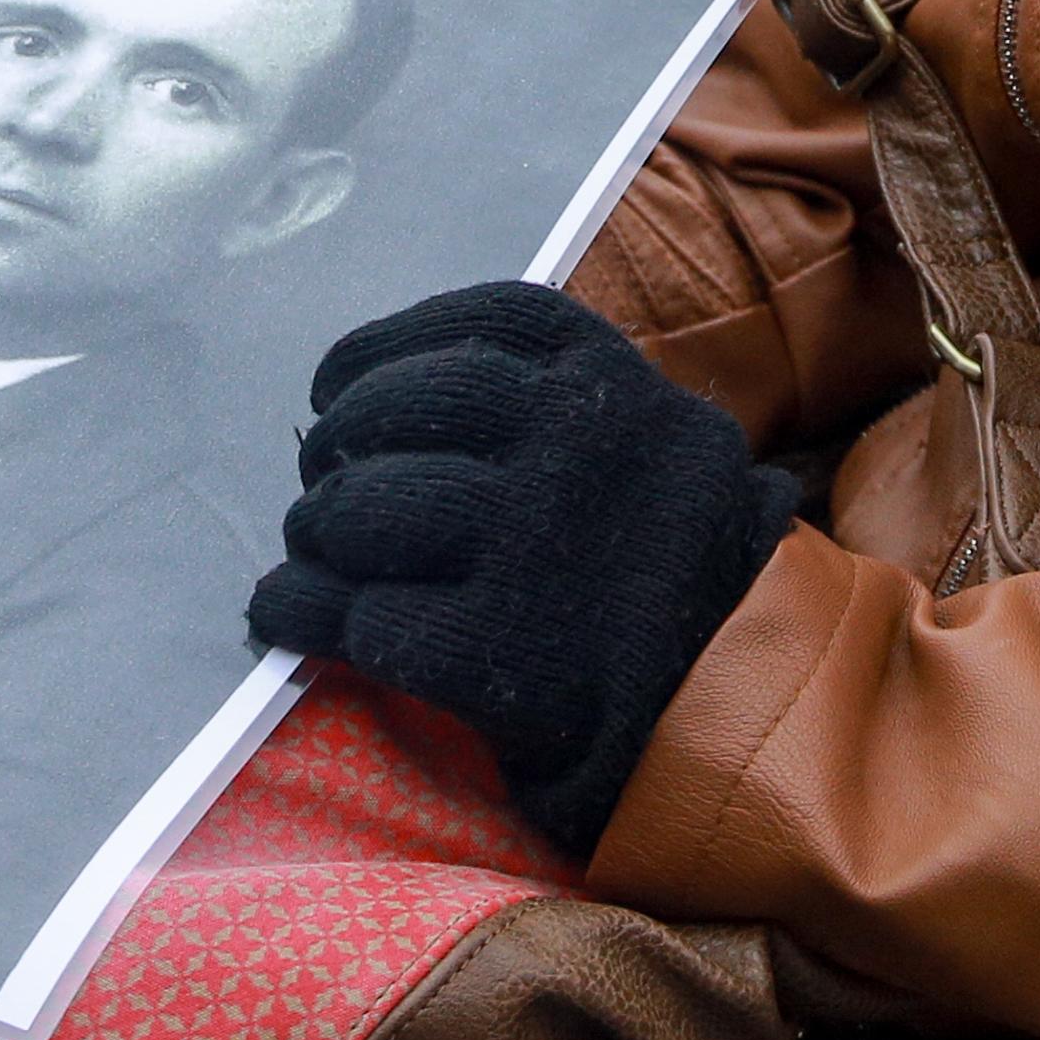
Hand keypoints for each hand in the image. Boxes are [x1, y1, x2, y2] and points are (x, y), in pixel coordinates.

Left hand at [247, 280, 792, 857]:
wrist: (749, 713)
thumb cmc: (678, 572)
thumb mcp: (655, 442)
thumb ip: (558, 402)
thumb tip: (397, 393)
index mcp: (611, 382)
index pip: (471, 326)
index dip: (381, 349)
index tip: (336, 379)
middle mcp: (571, 446)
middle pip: (398, 410)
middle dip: (338, 444)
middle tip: (321, 482)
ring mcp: (532, 548)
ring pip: (365, 513)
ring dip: (316, 533)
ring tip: (316, 550)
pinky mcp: (496, 653)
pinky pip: (360, 617)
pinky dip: (305, 612)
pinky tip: (291, 614)